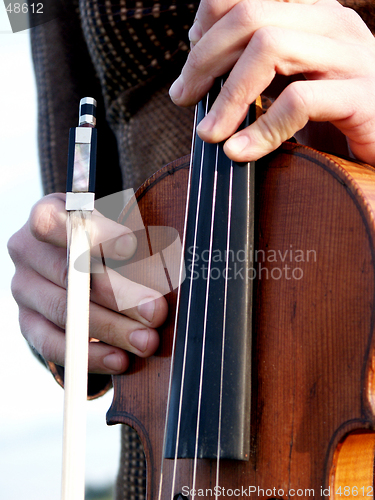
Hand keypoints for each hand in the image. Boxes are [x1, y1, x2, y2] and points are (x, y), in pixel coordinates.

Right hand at [8, 193, 167, 374]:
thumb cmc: (105, 240)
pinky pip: (54, 344)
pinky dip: (91, 354)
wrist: (77, 263)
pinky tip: (120, 359)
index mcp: (48, 214)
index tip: (131, 245)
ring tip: (146, 341)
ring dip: (111, 329)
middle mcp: (27, 250)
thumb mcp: (116, 227)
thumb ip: (131, 241)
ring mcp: (24, 289)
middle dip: (117, 295)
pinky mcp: (27, 322)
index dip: (92, 233)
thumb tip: (162, 268)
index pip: (55, 221)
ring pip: (64, 313)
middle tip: (155, 311)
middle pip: (67, 273)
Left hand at [169, 0, 374, 165]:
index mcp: (311, 13)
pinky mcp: (362, 97)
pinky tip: (240, 152)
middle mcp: (331, 23)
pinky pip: (299, 102)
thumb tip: (196, 71)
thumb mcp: (287, 81)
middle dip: (204, 59)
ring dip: (228, 97)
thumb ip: (253, 68)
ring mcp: (349, 57)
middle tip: (184, 97)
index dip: (207, 22)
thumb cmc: (329, 115)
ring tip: (210, 133)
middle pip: (250, 15)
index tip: (192, 65)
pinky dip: (262, 130)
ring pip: (269, 47)